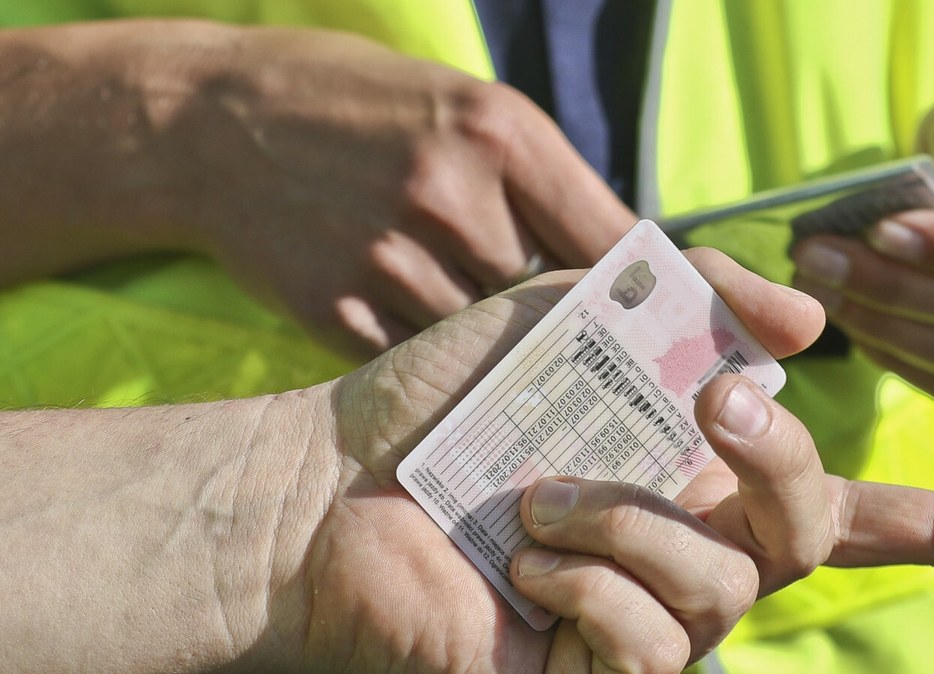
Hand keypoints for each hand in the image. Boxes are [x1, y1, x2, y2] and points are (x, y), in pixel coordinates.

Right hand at [174, 24, 633, 357]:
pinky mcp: (338, 311)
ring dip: (483, 338)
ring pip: (483, 339)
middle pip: (547, 297)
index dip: (634, 285)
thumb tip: (609, 259)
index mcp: (499, 131)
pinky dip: (423, 351)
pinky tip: (403, 318)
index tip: (648, 316)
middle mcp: (452, 195)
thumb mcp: (458, 105)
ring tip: (454, 305)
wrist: (207, 125)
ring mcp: (391, 258)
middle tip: (541, 319)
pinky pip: (418, 357)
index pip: (607, 235)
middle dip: (548, 310)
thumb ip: (533, 177)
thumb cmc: (351, 107)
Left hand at [243, 249, 933, 671]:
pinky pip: (648, 648)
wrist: (331, 484)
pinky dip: (589, 590)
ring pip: (720, 592)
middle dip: (778, 460)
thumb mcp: (573, 310)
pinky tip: (528, 570)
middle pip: (807, 533)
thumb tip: (810, 325)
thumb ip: (692, 295)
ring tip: (542, 504)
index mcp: (698, 482)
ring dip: (633, 525)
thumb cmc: (447, 403)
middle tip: (712, 408)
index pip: (844, 514)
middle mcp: (691, 559)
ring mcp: (646, 625)